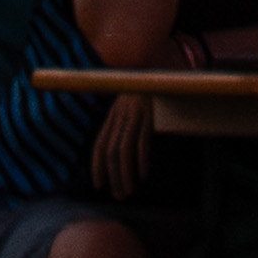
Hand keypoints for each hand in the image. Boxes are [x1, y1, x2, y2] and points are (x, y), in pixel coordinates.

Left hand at [88, 80, 155, 199]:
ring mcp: (134, 113)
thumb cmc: (149, 86)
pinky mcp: (149, 112)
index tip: (98, 185)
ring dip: (125, 174)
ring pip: (123, 149)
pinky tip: (144, 174)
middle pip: (111, 151)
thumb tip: (121, 147)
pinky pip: (142, 139)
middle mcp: (121, 114)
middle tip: (118, 196)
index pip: (100, 143)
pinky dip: (142, 159)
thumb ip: (125, 121)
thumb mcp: (132, 103)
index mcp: (114, 113)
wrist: (159, 61)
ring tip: (130, 191)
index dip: (97, 166)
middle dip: (113, 177)